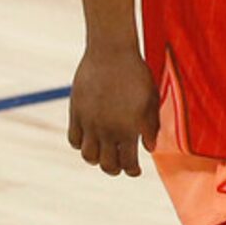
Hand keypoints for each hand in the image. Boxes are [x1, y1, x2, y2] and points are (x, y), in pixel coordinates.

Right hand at [68, 44, 159, 176]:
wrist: (111, 52)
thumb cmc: (137, 74)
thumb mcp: (151, 100)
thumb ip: (151, 126)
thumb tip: (150, 148)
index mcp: (129, 128)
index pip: (128, 163)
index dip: (132, 171)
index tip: (135, 171)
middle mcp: (107, 129)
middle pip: (106, 165)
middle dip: (115, 169)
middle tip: (120, 165)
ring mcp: (89, 122)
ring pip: (88, 156)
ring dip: (96, 159)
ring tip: (104, 153)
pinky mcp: (76, 112)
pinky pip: (74, 139)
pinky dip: (81, 144)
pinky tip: (90, 140)